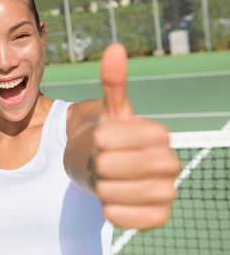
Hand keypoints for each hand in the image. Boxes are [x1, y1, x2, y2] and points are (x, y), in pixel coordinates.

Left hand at [93, 43, 180, 229]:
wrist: (109, 170)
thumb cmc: (110, 139)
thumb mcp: (109, 111)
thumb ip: (113, 82)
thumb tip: (114, 48)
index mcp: (159, 135)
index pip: (118, 137)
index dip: (101, 139)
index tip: (101, 139)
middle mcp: (170, 163)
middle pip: (111, 165)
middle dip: (98, 162)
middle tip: (103, 161)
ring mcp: (166, 193)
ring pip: (112, 192)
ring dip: (100, 186)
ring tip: (108, 179)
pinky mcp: (157, 218)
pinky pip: (120, 217)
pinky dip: (108, 209)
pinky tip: (114, 199)